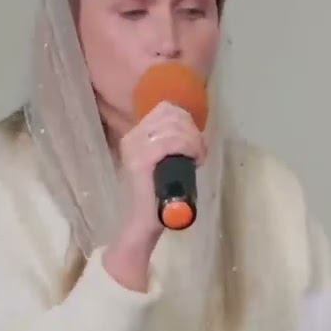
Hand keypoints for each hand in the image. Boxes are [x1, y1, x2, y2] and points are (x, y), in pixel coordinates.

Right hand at [103, 102, 206, 291]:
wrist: (146, 221)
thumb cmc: (159, 194)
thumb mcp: (165, 160)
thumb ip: (172, 143)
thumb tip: (191, 127)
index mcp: (135, 135)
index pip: (165, 109)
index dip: (187, 121)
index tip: (195, 142)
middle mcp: (132, 137)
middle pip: (172, 115)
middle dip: (193, 131)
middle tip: (199, 153)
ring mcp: (134, 148)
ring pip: (174, 127)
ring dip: (193, 141)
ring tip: (197, 158)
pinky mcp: (141, 161)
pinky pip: (171, 142)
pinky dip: (189, 148)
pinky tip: (194, 160)